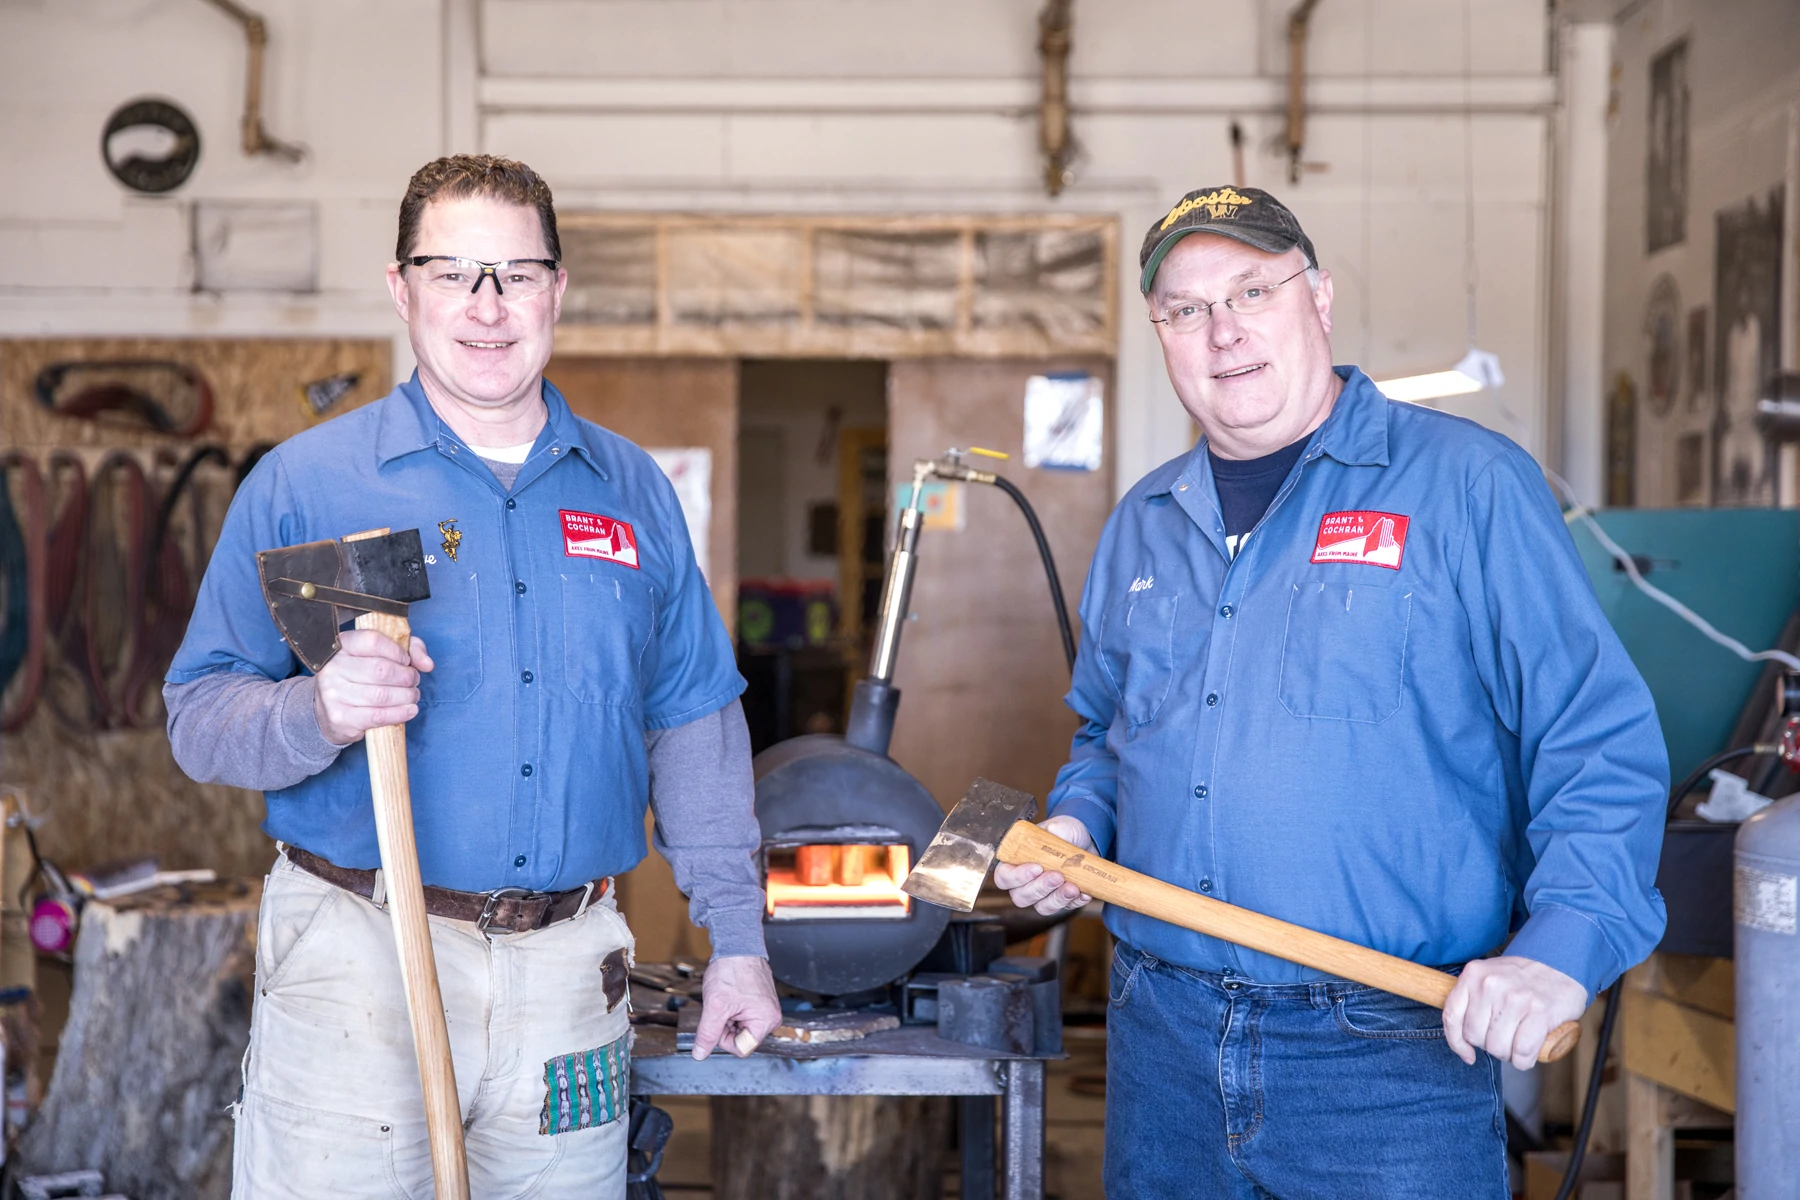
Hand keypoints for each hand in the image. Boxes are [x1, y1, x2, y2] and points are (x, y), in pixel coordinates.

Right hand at [312, 630, 434, 744]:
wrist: (328, 711)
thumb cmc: (360, 677)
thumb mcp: (382, 654)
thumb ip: (409, 650)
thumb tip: (427, 664)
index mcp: (342, 645)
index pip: (373, 641)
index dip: (397, 651)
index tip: (406, 660)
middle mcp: (333, 667)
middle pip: (381, 670)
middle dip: (406, 677)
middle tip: (414, 681)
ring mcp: (333, 693)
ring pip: (381, 695)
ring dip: (406, 696)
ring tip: (413, 695)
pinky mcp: (340, 717)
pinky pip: (377, 716)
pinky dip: (399, 714)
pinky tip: (410, 710)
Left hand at [693, 955, 781, 1060]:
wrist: (737, 943)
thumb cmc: (731, 970)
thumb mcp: (715, 1005)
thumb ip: (707, 1033)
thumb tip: (700, 1055)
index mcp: (766, 1021)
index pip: (740, 1049)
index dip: (723, 1038)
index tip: (718, 1019)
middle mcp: (771, 1018)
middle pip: (740, 1038)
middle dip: (725, 1026)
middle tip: (721, 1005)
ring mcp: (766, 1009)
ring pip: (739, 1028)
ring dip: (727, 1017)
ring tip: (726, 998)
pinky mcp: (760, 1003)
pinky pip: (742, 1016)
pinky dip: (731, 1009)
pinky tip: (730, 995)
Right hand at [991, 815, 1097, 915]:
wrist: (1085, 842)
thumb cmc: (1064, 833)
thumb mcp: (1061, 825)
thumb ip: (1056, 828)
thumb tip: (1055, 830)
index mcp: (1015, 862)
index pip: (1004, 877)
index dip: (1017, 877)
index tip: (1037, 867)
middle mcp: (1025, 882)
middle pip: (1021, 897)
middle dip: (1040, 888)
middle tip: (1058, 876)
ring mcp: (1043, 895)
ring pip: (1042, 907)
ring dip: (1058, 899)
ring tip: (1073, 887)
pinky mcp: (1061, 901)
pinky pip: (1065, 908)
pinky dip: (1075, 902)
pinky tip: (1085, 892)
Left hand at [1442, 955, 1587, 1069]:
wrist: (1560, 964)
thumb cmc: (1522, 979)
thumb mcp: (1488, 976)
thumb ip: (1472, 999)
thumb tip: (1461, 1039)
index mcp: (1473, 974)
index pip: (1452, 1016)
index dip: (1456, 1042)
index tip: (1467, 1054)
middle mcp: (1490, 985)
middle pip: (1475, 1036)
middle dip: (1489, 1046)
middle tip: (1505, 1038)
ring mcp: (1515, 998)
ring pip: (1497, 1047)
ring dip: (1508, 1054)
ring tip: (1518, 1042)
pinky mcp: (1539, 1012)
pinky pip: (1521, 1052)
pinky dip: (1524, 1060)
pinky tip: (1529, 1053)